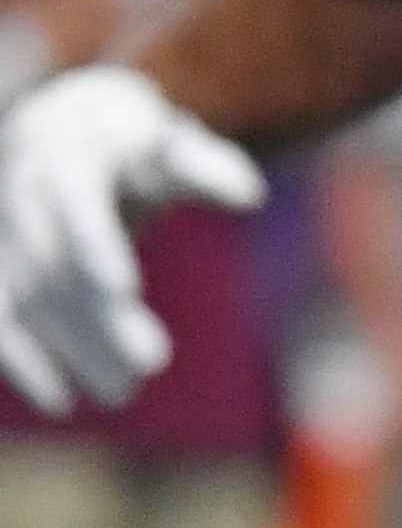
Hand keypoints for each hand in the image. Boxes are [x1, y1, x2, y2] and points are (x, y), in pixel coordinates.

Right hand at [0, 63, 267, 409]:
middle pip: (53, 263)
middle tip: (152, 363)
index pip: (76, 204)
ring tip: (122, 394)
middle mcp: (22, 195)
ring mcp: (2, 234)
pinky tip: (59, 400)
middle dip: (97, 317)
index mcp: (66, 158)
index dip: (95, 245)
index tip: (125, 290)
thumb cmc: (132, 142)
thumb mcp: (168, 142)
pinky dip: (20, 359)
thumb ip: (204, 166)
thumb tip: (251, 194)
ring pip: (25, 297)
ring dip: (69, 347)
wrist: (60, 127)